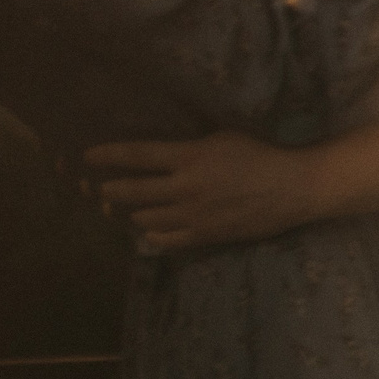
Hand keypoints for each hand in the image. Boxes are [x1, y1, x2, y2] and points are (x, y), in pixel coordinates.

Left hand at [84, 131, 319, 251]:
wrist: (290, 188)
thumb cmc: (261, 154)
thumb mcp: (224, 138)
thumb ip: (193, 147)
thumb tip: (169, 152)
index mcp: (189, 157)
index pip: (139, 155)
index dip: (110, 155)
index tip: (88, 156)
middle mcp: (184, 188)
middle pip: (134, 191)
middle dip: (113, 189)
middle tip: (102, 188)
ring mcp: (192, 215)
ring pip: (147, 218)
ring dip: (134, 212)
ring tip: (130, 208)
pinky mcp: (204, 236)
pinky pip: (167, 240)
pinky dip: (154, 235)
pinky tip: (151, 231)